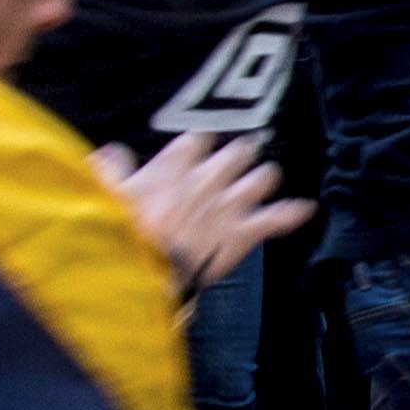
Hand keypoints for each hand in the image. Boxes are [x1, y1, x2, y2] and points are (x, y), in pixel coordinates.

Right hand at [95, 130, 311, 290]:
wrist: (142, 271)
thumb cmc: (120, 235)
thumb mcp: (103, 195)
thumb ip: (109, 169)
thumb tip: (111, 153)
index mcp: (174, 164)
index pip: (199, 137)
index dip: (204, 141)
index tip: (204, 143)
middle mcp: (207, 177)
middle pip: (238, 151)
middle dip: (242, 154)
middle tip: (243, 157)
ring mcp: (229, 204)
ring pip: (262, 178)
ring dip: (264, 178)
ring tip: (265, 179)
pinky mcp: (242, 233)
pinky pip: (276, 217)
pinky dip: (291, 213)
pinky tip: (306, 208)